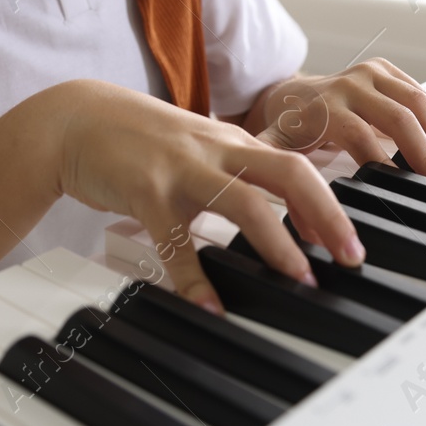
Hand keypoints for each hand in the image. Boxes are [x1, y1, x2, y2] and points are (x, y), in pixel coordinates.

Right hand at [51, 79, 363, 313]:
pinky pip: (178, 240)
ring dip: (278, 244)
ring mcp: (182, 168)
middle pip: (289, 173)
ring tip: (298, 279)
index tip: (346, 242)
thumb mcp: (196, 146)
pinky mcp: (146, 190)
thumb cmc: (139, 139)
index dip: (328, 203)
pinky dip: (195, 278)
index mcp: (231, 141)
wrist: (76, 119)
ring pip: (245, 201)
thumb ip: (235, 170)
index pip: (297, 165)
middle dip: (326, 216)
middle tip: (348, 257)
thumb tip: (278, 212)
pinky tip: (209, 306)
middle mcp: (215, 150)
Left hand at [255, 59, 425, 183]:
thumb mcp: (278, 158)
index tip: (402, 191)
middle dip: (423, 153)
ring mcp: (367, 72)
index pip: (359, 134)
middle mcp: (347, 85)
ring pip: (415, 100)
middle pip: (397, 116)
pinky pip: (417, 91)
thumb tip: (311, 234)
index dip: (383, 163)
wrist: (289, 94)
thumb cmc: (289, 131)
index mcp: (322, 107)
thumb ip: (288, 190)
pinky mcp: (383, 68)